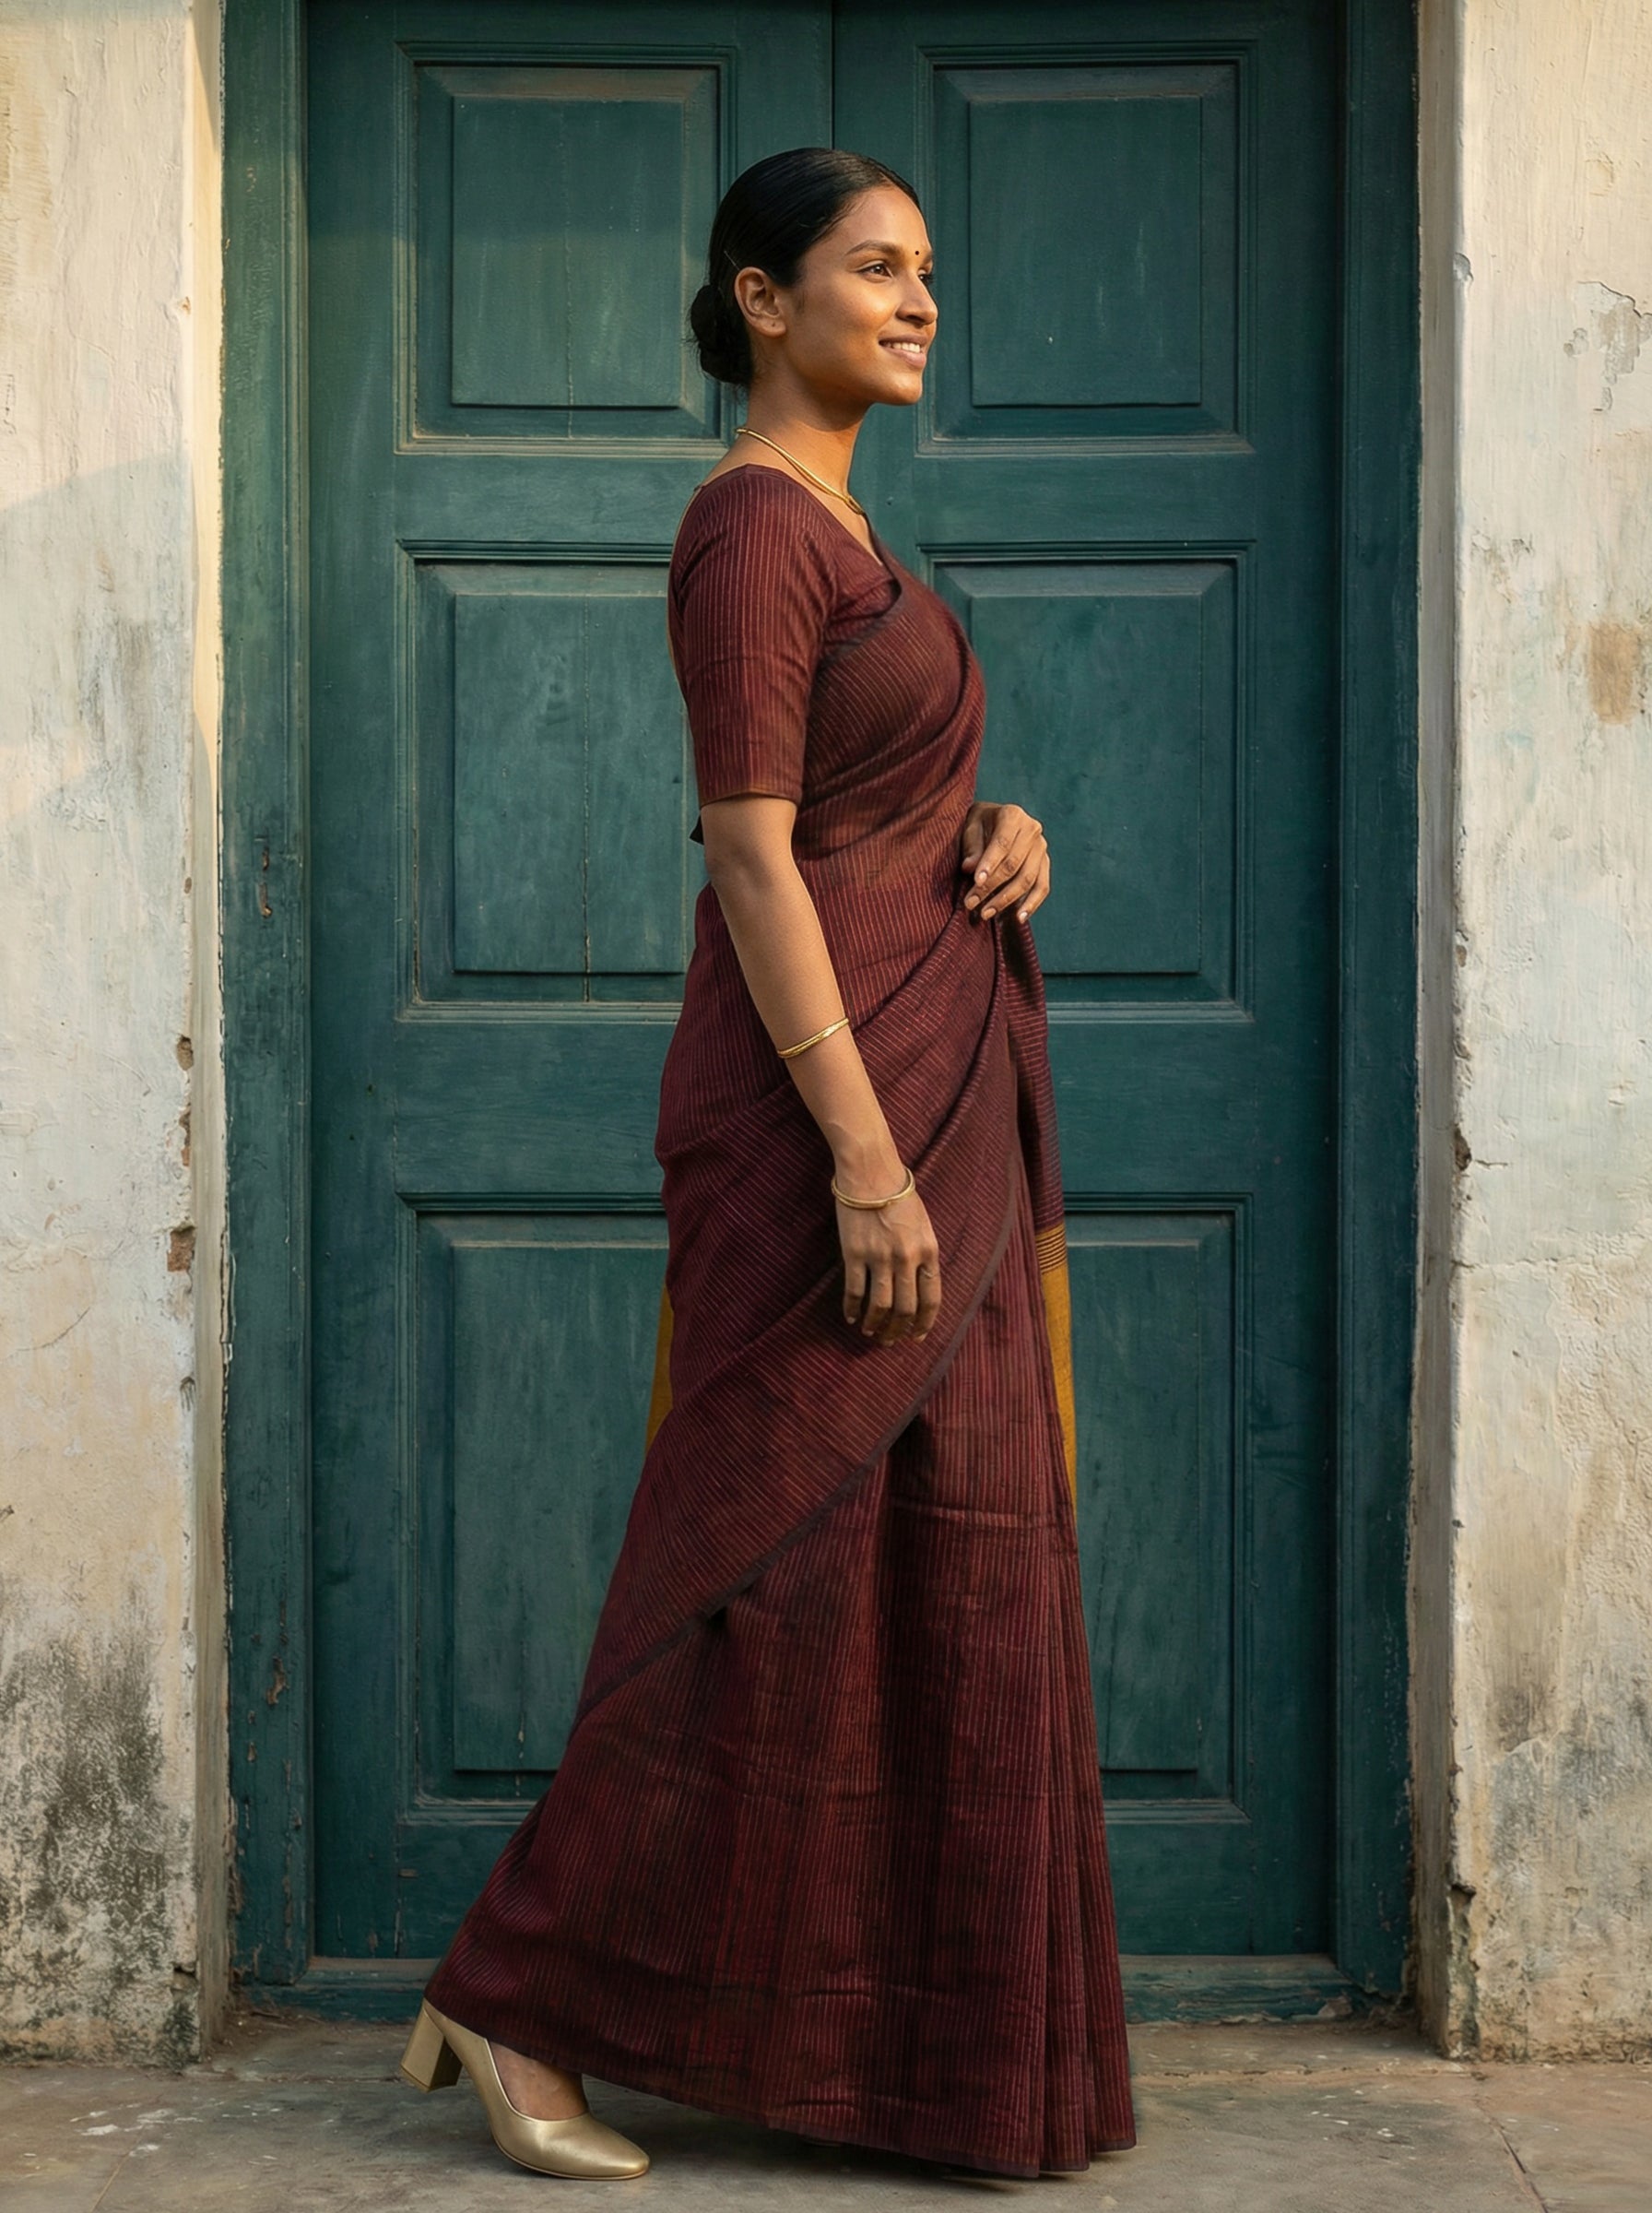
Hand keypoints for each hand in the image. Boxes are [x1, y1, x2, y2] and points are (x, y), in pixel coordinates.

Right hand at [835, 1178, 941, 1344]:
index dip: (924, 1323)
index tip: (916, 1336)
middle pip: (905, 1308)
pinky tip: (850, 1317)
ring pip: (880, 1305)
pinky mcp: (854, 1253)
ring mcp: (880, 1257)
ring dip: (875, 1324)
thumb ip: (923, 1254)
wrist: (870, 1171)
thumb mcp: (922, 1224)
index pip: (932, 1299)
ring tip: (870, 1332)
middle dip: (898, 1331)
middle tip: (890, 1341)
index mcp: (929, 1251)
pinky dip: (851, 1309)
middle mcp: (907, 1258)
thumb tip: (919, 1286)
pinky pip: (854, 1291)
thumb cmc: (897, 1194)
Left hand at [959, 801, 1050, 922]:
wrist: (994, 820)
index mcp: (1013, 815)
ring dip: (1006, 899)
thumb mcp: (970, 827)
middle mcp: (1032, 829)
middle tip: (970, 903)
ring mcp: (1041, 847)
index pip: (1002, 843)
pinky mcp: (1044, 863)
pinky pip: (1042, 886)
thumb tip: (970, 868)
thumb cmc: (979, 824)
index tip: (976, 882)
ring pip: (1028, 879)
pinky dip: (1032, 904)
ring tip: (985, 913)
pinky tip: (1018, 918)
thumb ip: (971, 847)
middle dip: (991, 887)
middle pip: (1013, 864)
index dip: (989, 864)